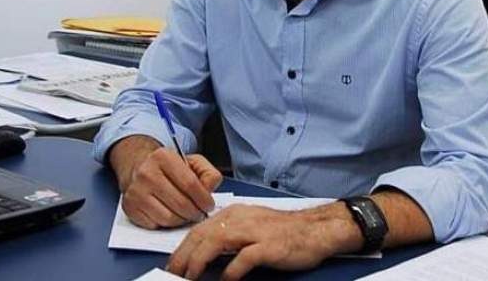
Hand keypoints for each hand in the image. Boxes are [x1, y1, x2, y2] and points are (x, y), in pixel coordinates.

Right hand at [121, 146, 222, 228]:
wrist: (139, 168)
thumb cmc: (170, 168)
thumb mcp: (191, 162)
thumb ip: (207, 173)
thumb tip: (210, 191)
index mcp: (164, 157)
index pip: (190, 184)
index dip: (204, 199)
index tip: (209, 205)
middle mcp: (147, 173)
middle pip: (180, 204)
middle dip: (195, 213)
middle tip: (200, 213)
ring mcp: (136, 191)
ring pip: (169, 218)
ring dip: (183, 220)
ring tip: (186, 214)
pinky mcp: (130, 207)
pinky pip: (156, 224)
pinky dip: (167, 224)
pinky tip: (171, 214)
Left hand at [166, 203, 360, 279]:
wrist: (315, 230)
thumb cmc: (283, 232)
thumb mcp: (250, 228)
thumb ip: (228, 237)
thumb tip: (203, 256)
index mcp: (233, 214)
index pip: (199, 230)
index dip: (182, 249)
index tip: (172, 266)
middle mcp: (240, 218)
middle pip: (202, 236)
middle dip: (183, 258)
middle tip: (172, 275)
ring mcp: (254, 231)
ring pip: (215, 243)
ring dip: (198, 262)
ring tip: (189, 278)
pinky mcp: (267, 246)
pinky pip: (242, 259)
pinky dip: (229, 272)